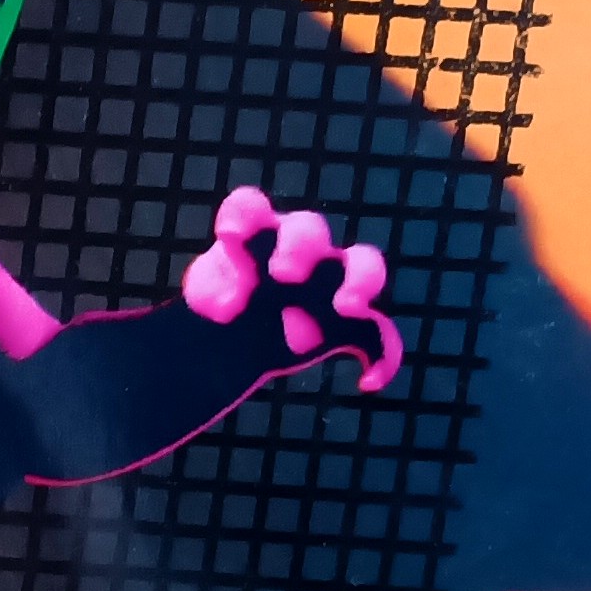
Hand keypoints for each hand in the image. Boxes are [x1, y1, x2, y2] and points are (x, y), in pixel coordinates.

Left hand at [183, 184, 402, 392]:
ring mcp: (330, 280)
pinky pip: (379, 334)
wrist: (237, 341)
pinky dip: (384, 357)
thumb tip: (223, 312)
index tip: (228, 235)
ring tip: (346, 308)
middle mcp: (298, 250)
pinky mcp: (349, 320)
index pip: (249, 209)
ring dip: (358, 282)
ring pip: (363, 265)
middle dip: (297, 247)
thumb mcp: (207, 307)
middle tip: (282, 275)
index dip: (243, 215)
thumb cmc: (223, 311)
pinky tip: (369, 381)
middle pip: (308, 230)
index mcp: (254, 237)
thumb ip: (211, 301)